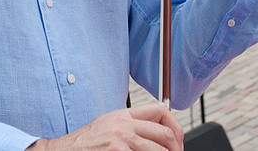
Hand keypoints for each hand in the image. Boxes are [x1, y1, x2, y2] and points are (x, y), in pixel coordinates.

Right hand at [28, 104, 182, 150]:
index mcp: (122, 115)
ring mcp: (120, 140)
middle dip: (176, 149)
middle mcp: (123, 124)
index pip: (161, 110)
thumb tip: (154, 137)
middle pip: (165, 132)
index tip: (176, 143)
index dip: (175, 127)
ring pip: (159, 149)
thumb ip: (128, 127)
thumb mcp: (106, 127)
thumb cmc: (81, 146)